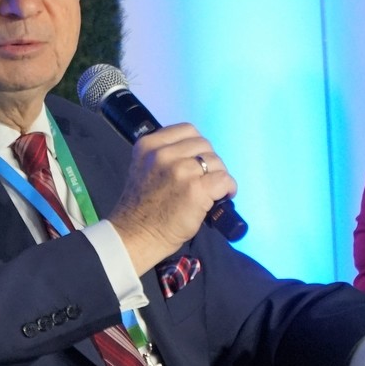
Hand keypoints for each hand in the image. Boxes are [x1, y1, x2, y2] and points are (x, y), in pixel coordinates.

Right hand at [109, 123, 236, 274]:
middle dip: (209, 162)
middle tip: (206, 179)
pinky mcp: (195, 189)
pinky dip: (228, 189)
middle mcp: (163, 154)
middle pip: (204, 144)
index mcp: (149, 145)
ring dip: (219, 176)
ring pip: (216, 162)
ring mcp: (180, 170)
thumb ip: (163, 155)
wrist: (136, 235)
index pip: (187, 130)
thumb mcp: (143, 168)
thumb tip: (195, 154)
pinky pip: (224, 180)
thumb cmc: (141, 207)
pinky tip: (223, 196)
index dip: (198, 146)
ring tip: (212, 191)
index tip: (197, 162)